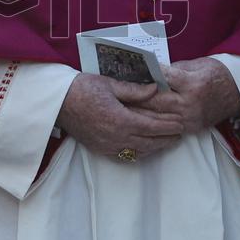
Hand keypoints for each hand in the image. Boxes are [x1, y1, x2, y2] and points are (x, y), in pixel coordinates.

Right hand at [57, 73, 184, 159]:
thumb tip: (156, 88)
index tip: (181, 124)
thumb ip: (135, 89)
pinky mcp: (100, 149)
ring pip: (139, 152)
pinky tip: (146, 148)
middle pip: (149, 142)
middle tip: (180, 134)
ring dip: (155, 148)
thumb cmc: (83, 89)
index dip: (168, 127)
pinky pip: (125, 156)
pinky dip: (140, 153)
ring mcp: (108, 145)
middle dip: (167, 139)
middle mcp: (116, 137)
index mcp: (120, 120)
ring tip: (167, 141)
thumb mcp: (110, 84)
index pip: (152, 127)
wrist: (58, 103)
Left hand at [130, 58, 239, 134]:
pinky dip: (150, 124)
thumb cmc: (216, 73)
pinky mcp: (191, 128)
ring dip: (137, 114)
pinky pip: (166, 128)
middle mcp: (190, 104)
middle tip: (114, 93)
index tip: (128, 71)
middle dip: (134, 97)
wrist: (239, 92)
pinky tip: (135, 121)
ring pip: (157, 118)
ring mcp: (190, 119)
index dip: (144, 75)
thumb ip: (173, 69)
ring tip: (119, 109)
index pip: (163, 78)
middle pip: (155, 101)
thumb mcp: (195, 64)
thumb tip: (150, 71)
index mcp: (192, 84)